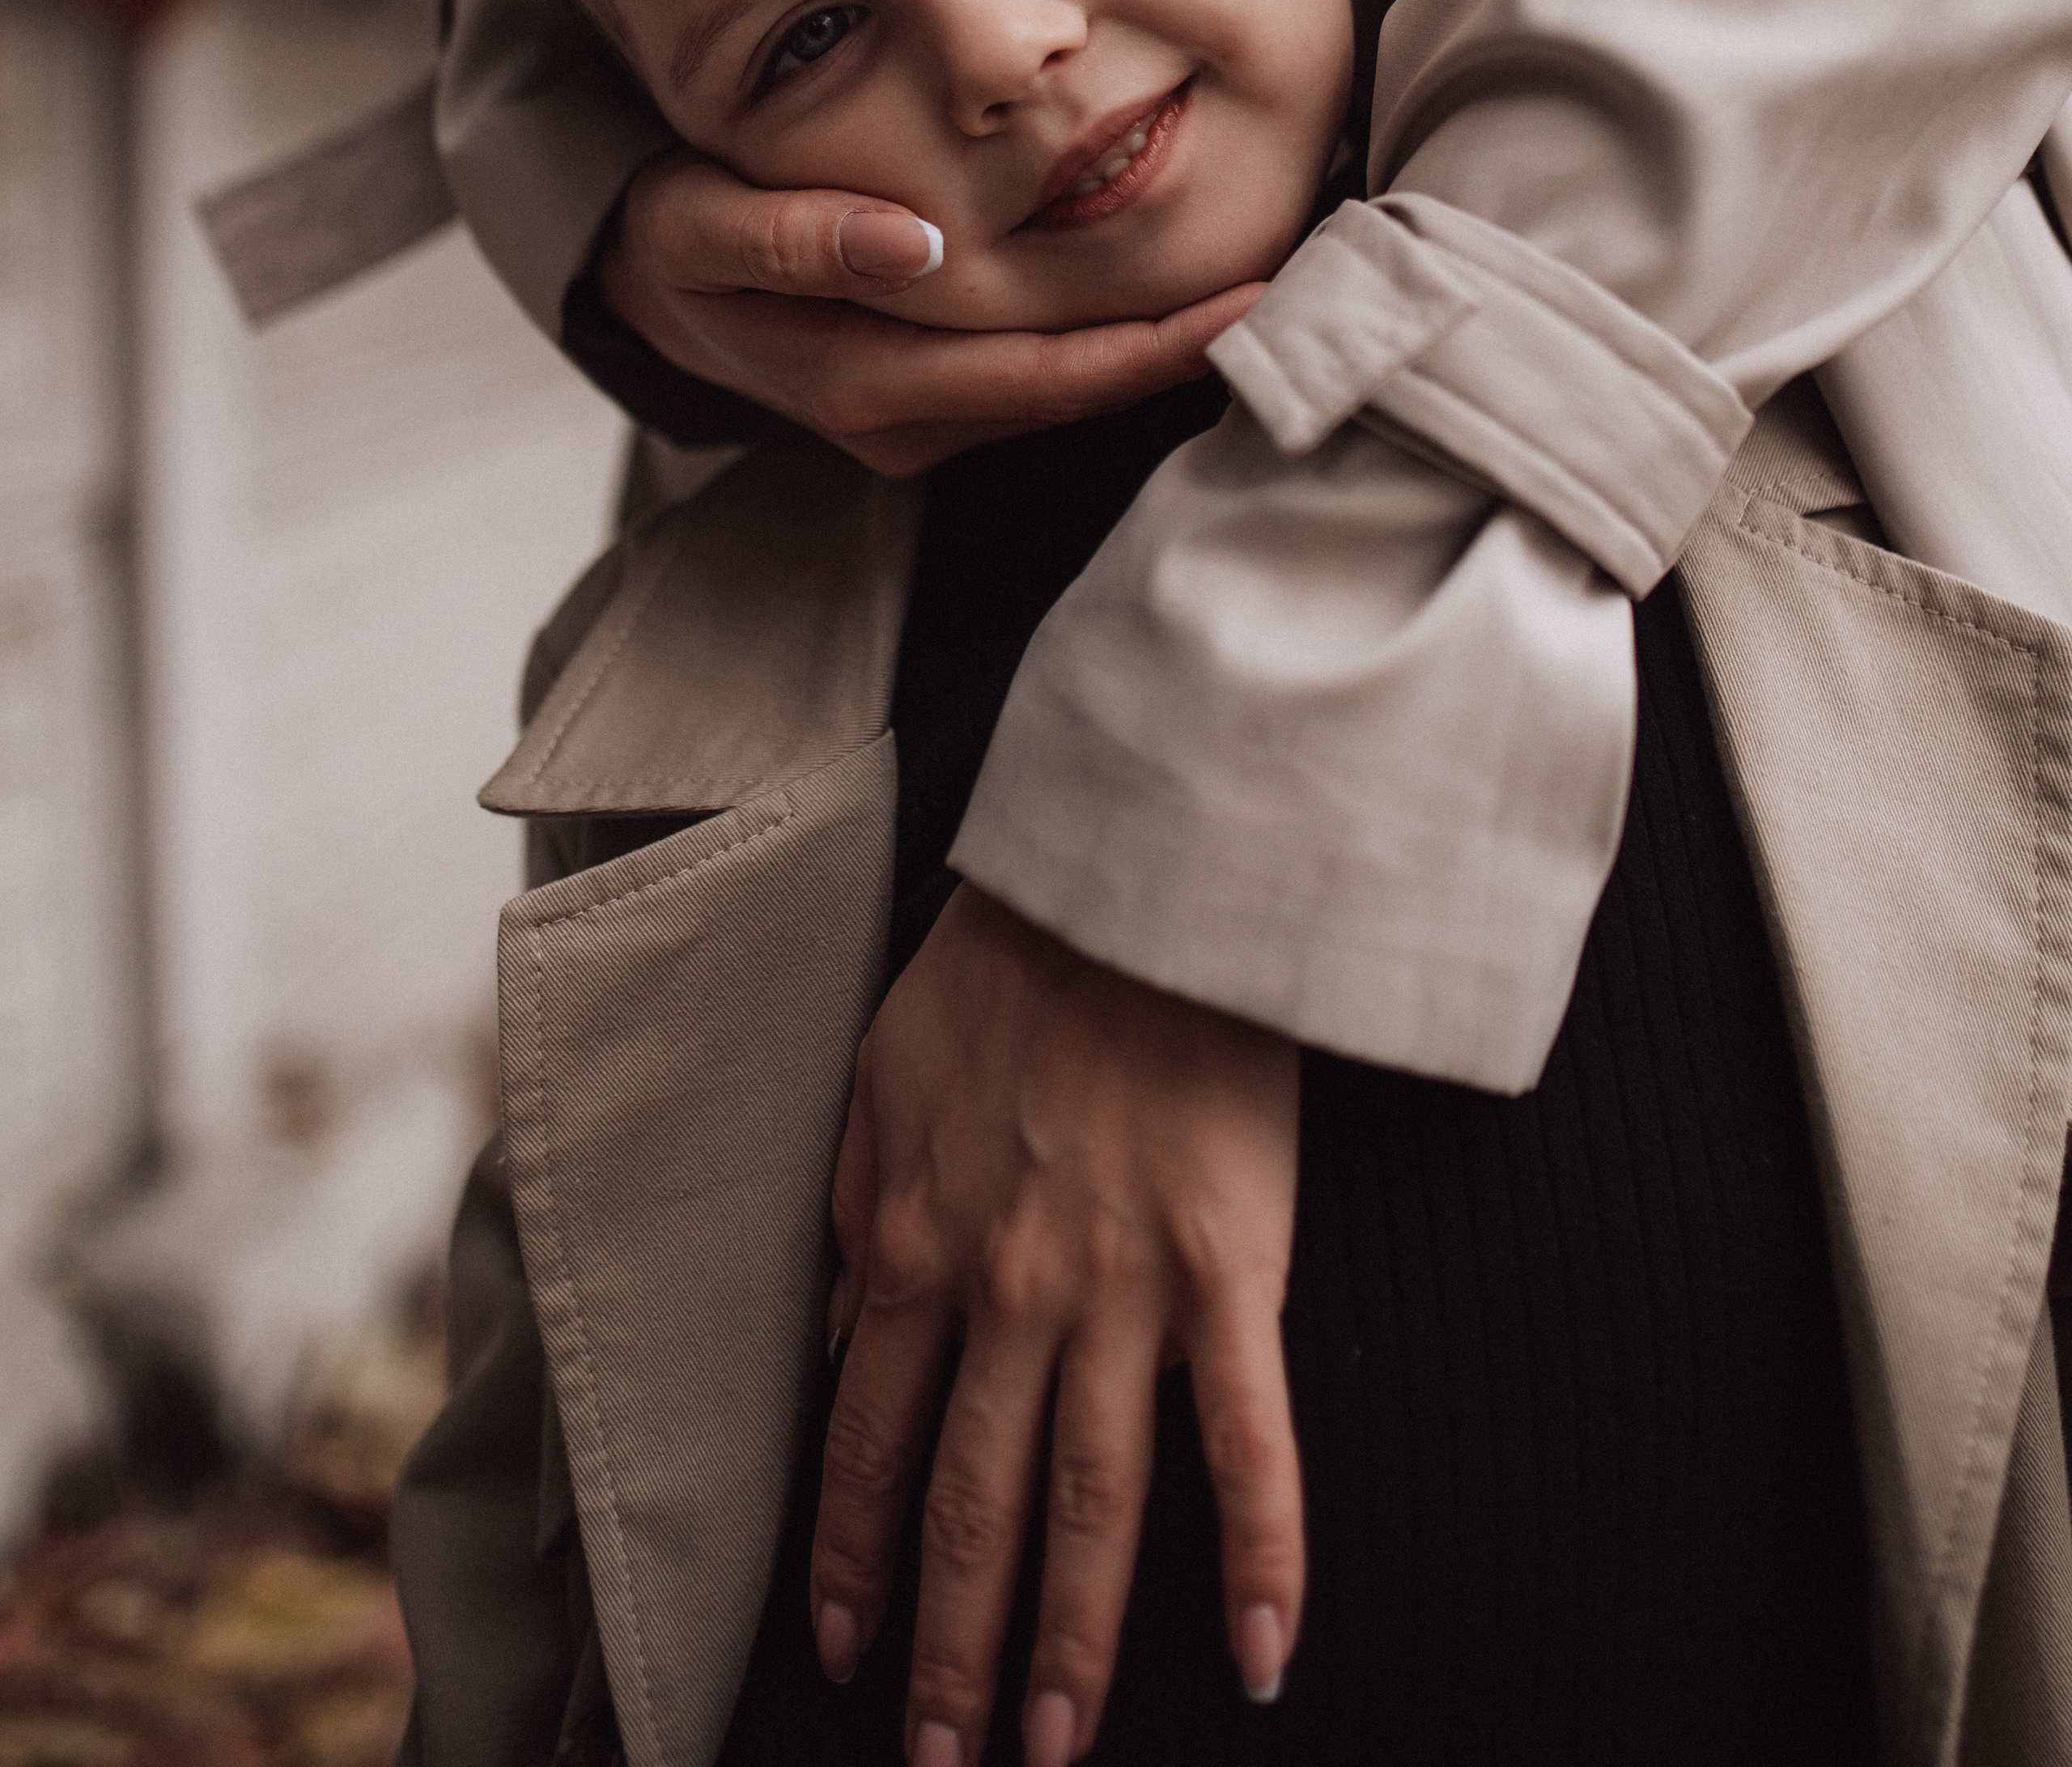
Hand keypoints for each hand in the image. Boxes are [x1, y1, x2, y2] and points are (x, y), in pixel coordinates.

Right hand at [600, 151, 1263, 476]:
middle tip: (1303, 295)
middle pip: (1075, 394)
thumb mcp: (699, 224)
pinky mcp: (929, 411)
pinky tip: (1181, 304)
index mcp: (859, 382)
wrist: (641, 282)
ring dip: (1158, 353)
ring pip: (1062, 395)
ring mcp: (917, 426)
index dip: (1147, 345)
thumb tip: (914, 244)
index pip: (1038, 372)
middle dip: (1186, 353)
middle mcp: (900, 423)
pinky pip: (1037, 382)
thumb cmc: (677, 232)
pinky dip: (1108, 347)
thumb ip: (793, 235)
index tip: (1245, 302)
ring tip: (1266, 292)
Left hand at [812, 888, 1303, 1764]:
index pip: (865, 1445)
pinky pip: (1249, 1439)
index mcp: (912, 1245)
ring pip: (1091, 1505)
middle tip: (942, 1762)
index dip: (850, 1560)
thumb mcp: (876, 1081)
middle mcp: (1008, 1294)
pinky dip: (1260, 1555)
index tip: (839, 1650)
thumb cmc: (1002, 968)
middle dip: (951, 1652)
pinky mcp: (1234, 1272)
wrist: (1131, 887)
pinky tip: (1263, 1655)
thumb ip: (852, 1214)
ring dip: (1070, 1643)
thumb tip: (838, 1335)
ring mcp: (1125, 1291)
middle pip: (972, 1509)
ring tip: (1055, 1750)